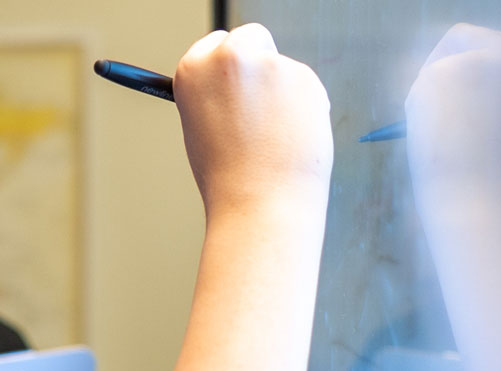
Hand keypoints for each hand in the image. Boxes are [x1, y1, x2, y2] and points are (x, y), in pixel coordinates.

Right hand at [174, 24, 333, 217]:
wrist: (260, 202)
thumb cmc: (228, 177)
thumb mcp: (201, 128)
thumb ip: (217, 97)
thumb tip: (240, 87)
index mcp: (193, 68)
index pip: (216, 42)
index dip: (230, 61)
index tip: (239, 76)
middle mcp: (228, 57)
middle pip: (252, 37)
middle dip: (262, 60)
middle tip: (264, 103)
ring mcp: (269, 64)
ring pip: (284, 69)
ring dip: (285, 93)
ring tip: (274, 139)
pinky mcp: (304, 77)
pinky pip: (306, 87)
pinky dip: (305, 108)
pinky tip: (293, 138)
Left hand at [404, 23, 500, 229]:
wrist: (486, 207)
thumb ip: (500, 94)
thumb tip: (465, 83)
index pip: (499, 46)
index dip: (480, 75)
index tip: (478, 110)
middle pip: (464, 38)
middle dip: (450, 71)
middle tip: (450, 118)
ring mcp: (476, 58)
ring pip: (438, 62)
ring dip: (436, 94)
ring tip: (453, 137)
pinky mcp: (440, 72)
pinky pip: (420, 83)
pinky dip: (420, 109)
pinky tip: (436, 137)